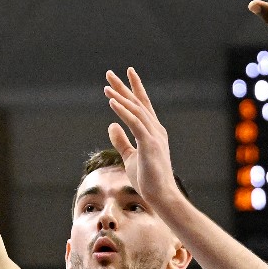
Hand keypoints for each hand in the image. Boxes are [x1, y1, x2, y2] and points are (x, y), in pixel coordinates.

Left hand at [104, 68, 186, 211]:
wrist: (161, 196)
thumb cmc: (148, 179)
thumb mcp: (130, 156)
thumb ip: (121, 140)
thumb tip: (111, 124)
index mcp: (153, 132)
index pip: (143, 106)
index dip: (134, 89)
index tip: (126, 74)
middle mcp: (156, 130)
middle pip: (138, 103)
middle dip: (124, 86)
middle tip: (110, 73)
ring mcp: (154, 136)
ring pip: (136, 110)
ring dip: (121, 96)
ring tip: (106, 86)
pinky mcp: (149, 144)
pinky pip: (134, 123)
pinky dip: (123, 111)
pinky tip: (112, 102)